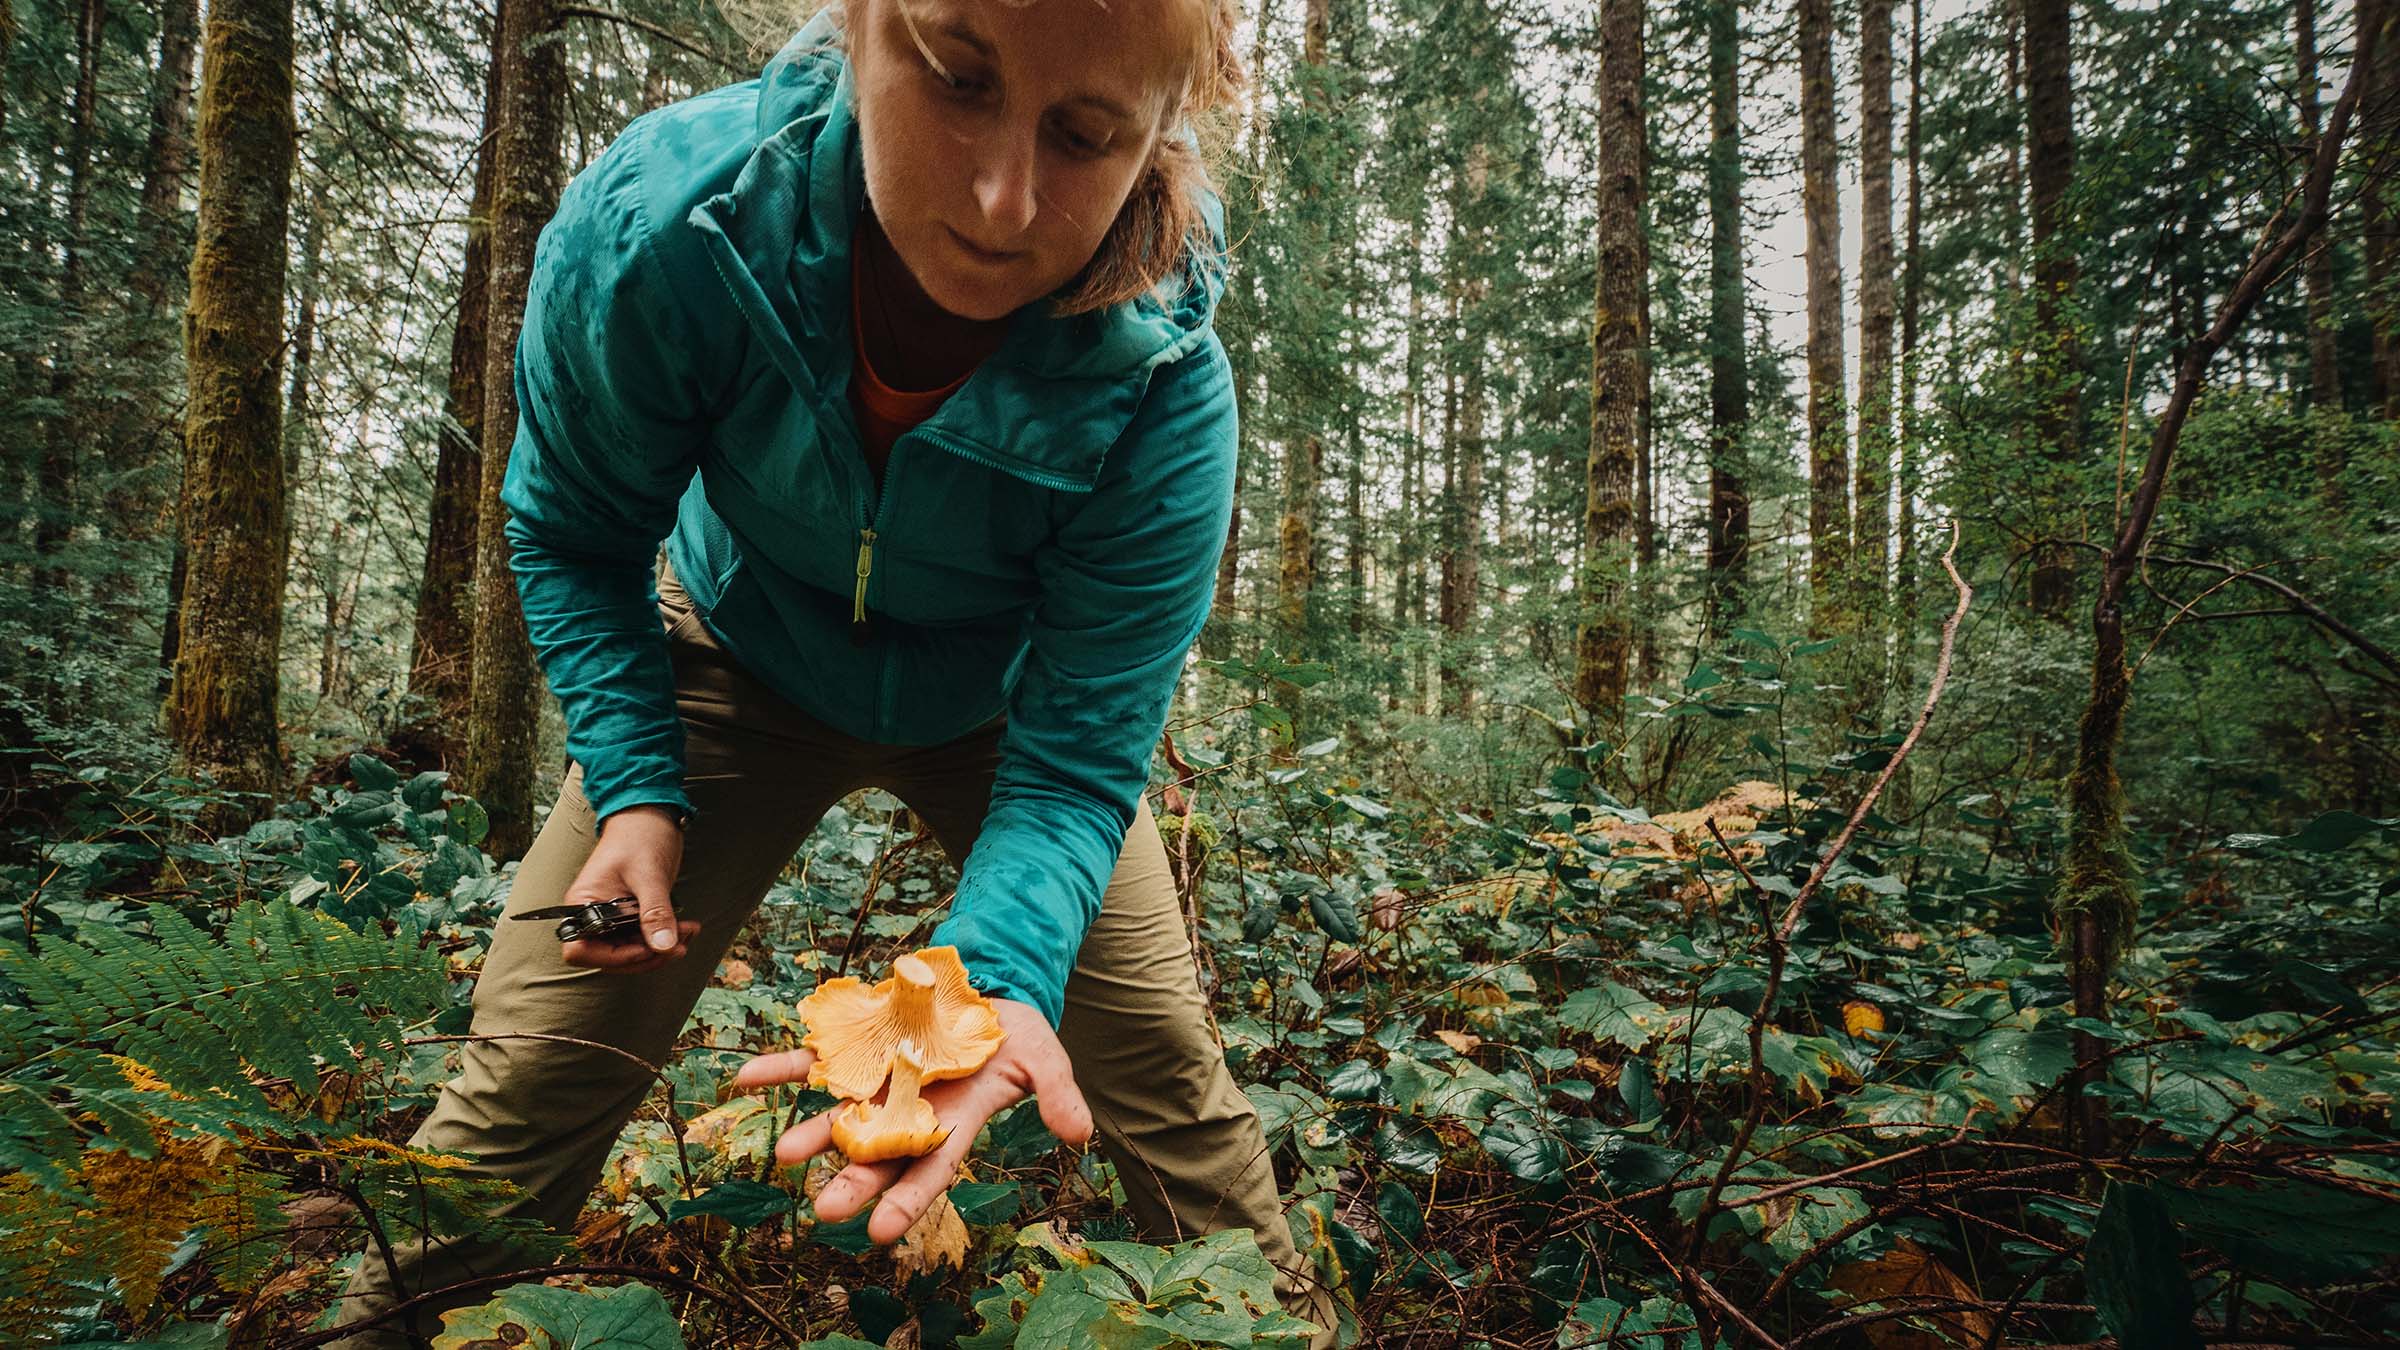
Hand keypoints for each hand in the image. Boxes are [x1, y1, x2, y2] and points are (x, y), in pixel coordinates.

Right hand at [559, 804, 698, 973]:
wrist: (650, 816)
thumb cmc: (639, 836)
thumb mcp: (648, 875)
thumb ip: (655, 911)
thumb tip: (664, 946)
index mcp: (583, 904)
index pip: (581, 951)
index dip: (612, 958)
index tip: (645, 949)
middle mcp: (593, 915)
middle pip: (610, 958)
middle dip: (646, 956)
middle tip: (679, 945)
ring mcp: (613, 917)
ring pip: (631, 951)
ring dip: (660, 950)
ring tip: (689, 934)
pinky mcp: (632, 916)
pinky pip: (644, 938)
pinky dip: (665, 939)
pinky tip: (687, 929)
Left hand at [729, 996, 1091, 1242]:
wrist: (982, 990)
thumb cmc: (1014, 1034)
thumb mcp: (1044, 1059)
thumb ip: (1057, 1095)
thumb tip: (1081, 1136)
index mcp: (951, 1122)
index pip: (929, 1169)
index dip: (906, 1201)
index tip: (880, 1234)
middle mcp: (906, 1110)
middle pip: (875, 1153)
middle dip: (850, 1183)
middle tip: (823, 1211)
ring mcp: (875, 1079)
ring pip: (836, 1113)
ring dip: (810, 1132)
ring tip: (785, 1154)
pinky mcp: (854, 1045)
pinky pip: (809, 1059)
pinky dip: (779, 1066)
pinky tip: (746, 1077)